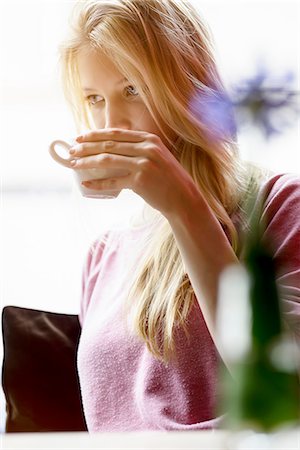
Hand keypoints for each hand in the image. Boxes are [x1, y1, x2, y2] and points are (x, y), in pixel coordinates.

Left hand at [69, 128, 200, 216]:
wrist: (183, 197)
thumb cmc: (167, 178)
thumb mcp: (157, 156)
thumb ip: (138, 149)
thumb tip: (112, 149)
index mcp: (149, 139)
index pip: (115, 133)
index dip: (94, 134)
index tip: (80, 137)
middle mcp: (146, 148)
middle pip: (108, 144)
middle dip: (86, 146)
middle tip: (71, 150)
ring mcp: (143, 164)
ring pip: (107, 160)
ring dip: (86, 161)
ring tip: (73, 164)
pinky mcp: (140, 181)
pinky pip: (113, 181)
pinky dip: (97, 183)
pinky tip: (86, 183)